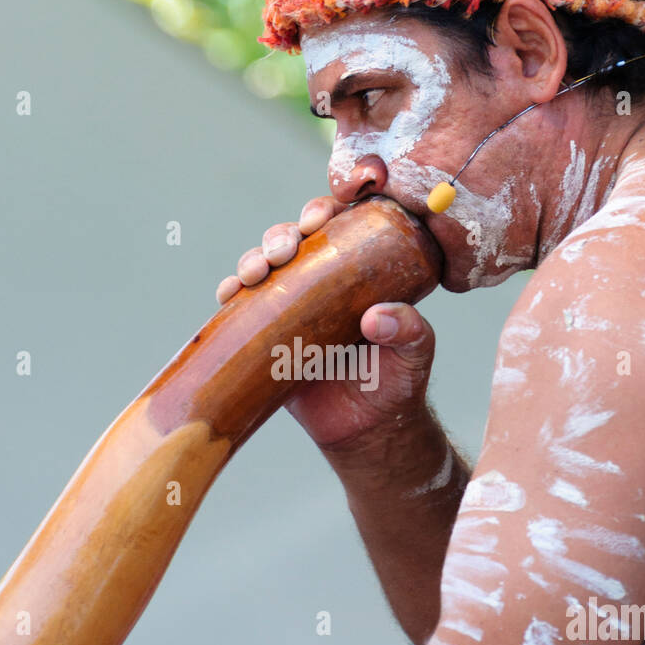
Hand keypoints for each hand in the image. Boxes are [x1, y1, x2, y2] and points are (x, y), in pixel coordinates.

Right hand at [216, 196, 436, 450]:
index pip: (336, 228)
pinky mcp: (264, 338)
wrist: (366, 431)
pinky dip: (229, 295)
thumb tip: (376, 317)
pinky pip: (239, 310)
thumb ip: (409, 330)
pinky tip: (228, 293)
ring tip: (256, 272)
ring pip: (261, 269)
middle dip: (280, 235)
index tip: (318, 218)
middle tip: (285, 249)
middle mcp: (318, 283)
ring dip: (252, 259)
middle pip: (291, 242)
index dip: (321, 212)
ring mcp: (287, 308)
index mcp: (355, 273)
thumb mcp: (415, 351)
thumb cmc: (397, 382)